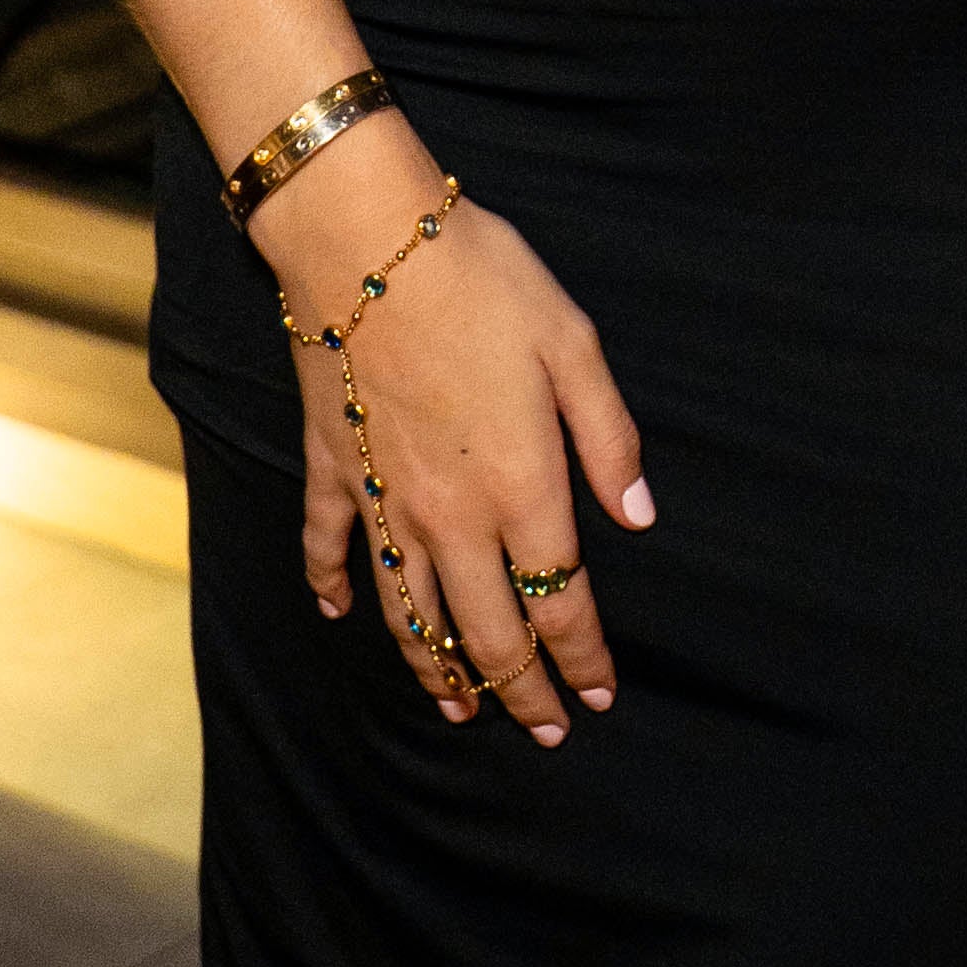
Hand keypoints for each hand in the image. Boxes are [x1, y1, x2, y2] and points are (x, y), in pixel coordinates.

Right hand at [256, 129, 651, 739]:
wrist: (365, 238)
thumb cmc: (483, 280)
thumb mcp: (573, 344)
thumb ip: (609, 440)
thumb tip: (638, 518)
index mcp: (520, 487)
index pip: (560, 602)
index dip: (583, 659)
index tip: (600, 696)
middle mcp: (449, 516)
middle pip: (486, 632)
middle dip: (520, 691)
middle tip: (543, 728)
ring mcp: (382, 499)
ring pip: (408, 614)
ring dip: (436, 670)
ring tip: (458, 709)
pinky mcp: (333, 468)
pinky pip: (329, 547)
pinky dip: (332, 587)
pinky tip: (337, 613)